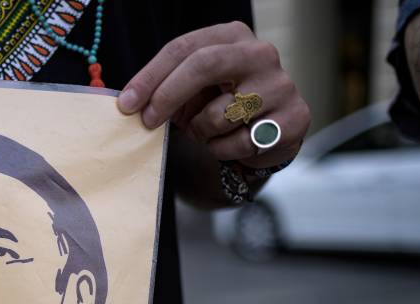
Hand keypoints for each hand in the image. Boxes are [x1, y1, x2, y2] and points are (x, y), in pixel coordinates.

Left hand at [117, 21, 309, 167]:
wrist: (267, 132)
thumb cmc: (222, 104)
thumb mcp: (193, 90)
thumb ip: (166, 88)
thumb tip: (128, 103)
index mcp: (231, 37)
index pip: (184, 48)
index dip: (150, 76)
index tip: (126, 103)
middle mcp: (260, 54)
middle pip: (204, 65)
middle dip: (168, 95)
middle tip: (148, 121)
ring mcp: (281, 85)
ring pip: (220, 114)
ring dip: (200, 131)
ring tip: (207, 132)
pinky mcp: (293, 118)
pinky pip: (240, 142)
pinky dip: (223, 150)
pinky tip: (230, 143)